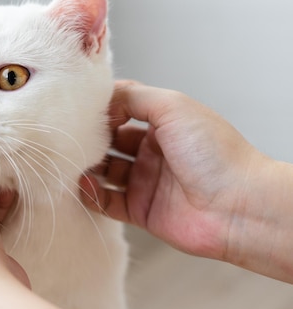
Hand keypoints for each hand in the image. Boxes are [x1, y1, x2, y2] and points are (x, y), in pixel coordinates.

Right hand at [82, 81, 292, 282]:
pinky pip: (107, 202)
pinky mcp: (142, 211)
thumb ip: (132, 97)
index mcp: (164, 124)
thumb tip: (100, 103)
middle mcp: (154, 152)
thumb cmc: (215, 153)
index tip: (78, 108)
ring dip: (87, 166)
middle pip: (110, 141)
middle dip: (90, 138)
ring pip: (105, 172)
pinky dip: (91, 195)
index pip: (123, 110)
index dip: (102, 109)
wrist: (240, 207)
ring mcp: (147, 182)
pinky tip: (84, 185)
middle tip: (69, 136)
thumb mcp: (173, 107)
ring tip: (70, 160)